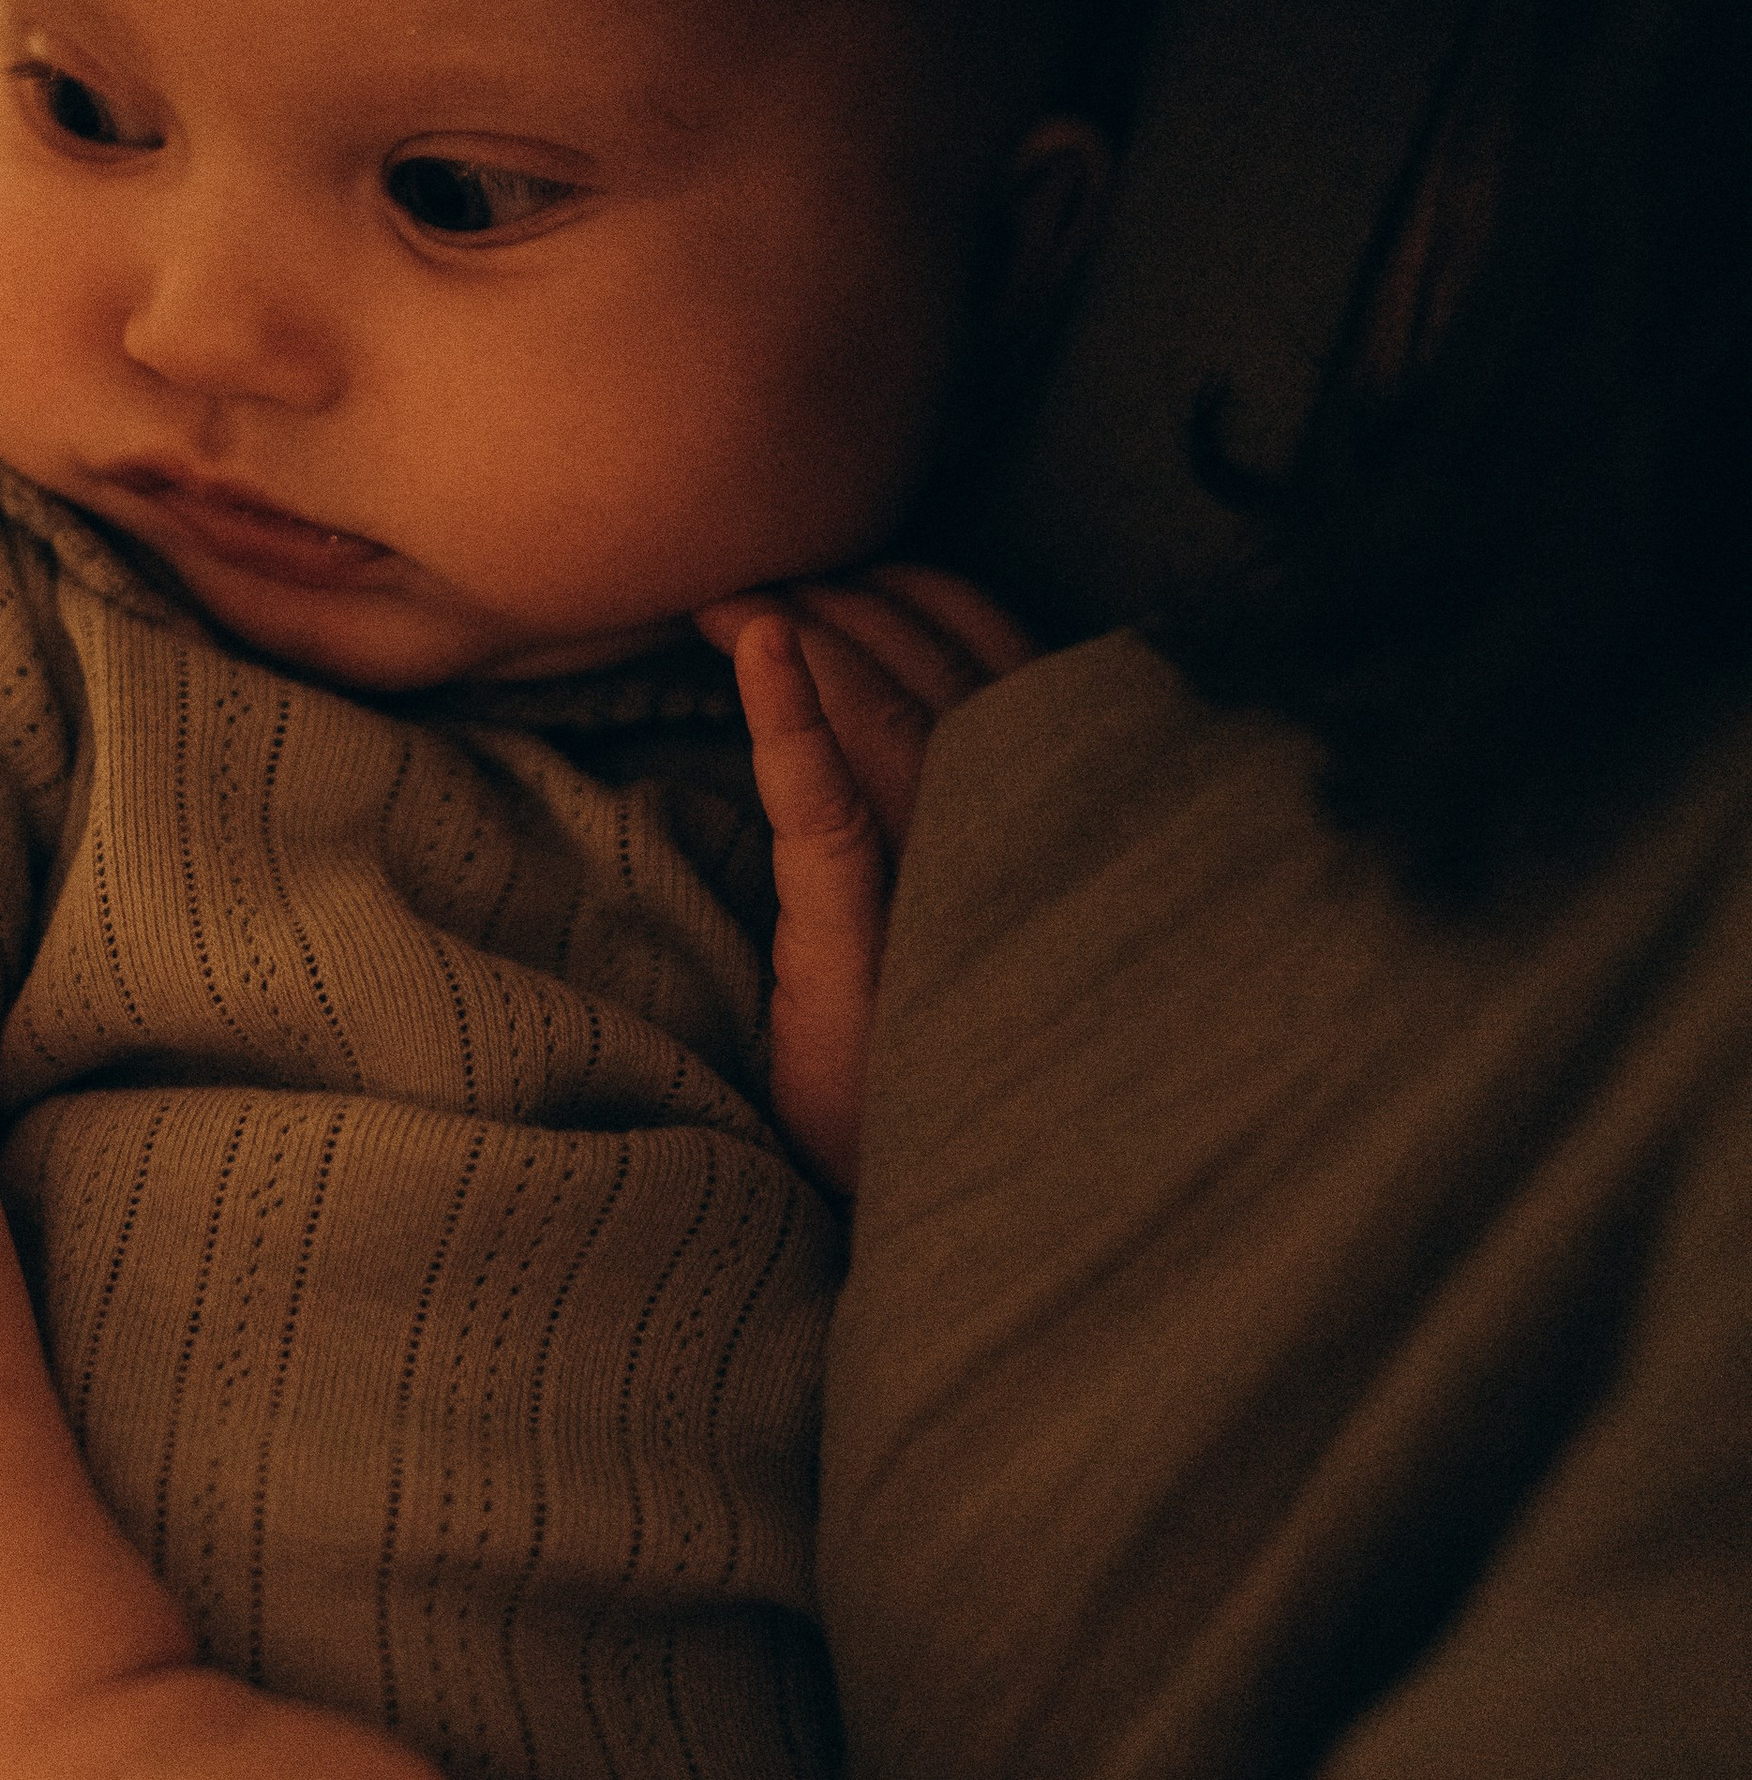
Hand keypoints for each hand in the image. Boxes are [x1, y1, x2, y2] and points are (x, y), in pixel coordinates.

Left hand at [696, 569, 1035, 1196]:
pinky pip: (831, 809)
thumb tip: (902, 710)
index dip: (933, 598)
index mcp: (1046, 832)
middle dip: (855, 598)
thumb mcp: (958, 921)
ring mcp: (945, 897)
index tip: (858, 567)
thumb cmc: (931, 1055)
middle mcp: (1012, 849)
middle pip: (946, 672)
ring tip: (733, 595)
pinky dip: (791, 720)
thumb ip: (955, 820)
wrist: (916, 1212)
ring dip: (813, 633)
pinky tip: (759, 646)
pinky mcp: (866, 949)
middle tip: (760, 568)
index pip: (1011, 664)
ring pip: (891, 717)